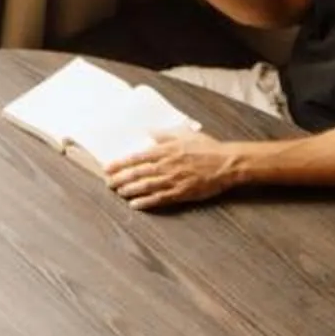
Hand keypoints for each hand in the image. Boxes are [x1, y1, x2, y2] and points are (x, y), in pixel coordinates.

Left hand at [106, 129, 241, 208]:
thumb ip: (164, 134)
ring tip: (119, 193)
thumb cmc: (207, 147)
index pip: (137, 157)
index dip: (120, 164)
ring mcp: (173, 180)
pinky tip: (135, 205)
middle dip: (120, 178)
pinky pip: (159, 198)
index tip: (108, 168)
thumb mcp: (184, 134)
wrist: (226, 162)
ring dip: (130, 190)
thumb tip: (147, 131)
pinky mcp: (181, 192)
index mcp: (165, 150)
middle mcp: (166, 165)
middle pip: (137, 173)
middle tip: (108, 184)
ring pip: (145, 186)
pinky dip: (145, 202)